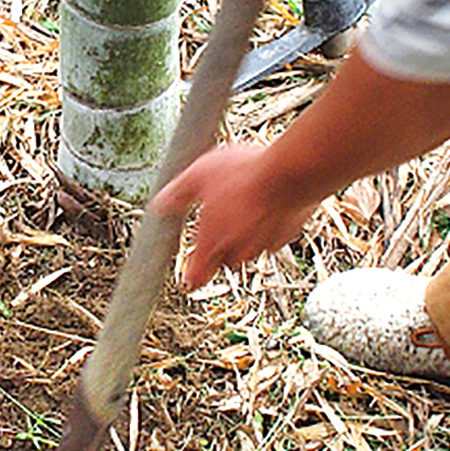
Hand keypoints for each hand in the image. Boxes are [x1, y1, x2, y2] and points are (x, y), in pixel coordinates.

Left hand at [151, 143, 317, 289]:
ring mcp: (263, 246)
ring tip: (245, 207)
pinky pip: (272, 238)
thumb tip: (160, 205)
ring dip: (245, 237)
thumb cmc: (243, 174)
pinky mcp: (286, 236)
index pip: (197, 276)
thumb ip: (178, 193)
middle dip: (221, 247)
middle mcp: (237, 251)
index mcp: (211, 243)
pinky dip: (268, 227)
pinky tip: (267, 204)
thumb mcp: (199, 175)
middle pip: (224, 261)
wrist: (289, 173)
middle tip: (222, 221)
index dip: (192, 277)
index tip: (190, 277)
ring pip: (249, 250)